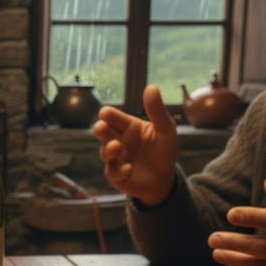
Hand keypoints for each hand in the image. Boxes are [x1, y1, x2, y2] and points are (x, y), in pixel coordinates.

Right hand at [92, 85, 178, 206]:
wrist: (165, 178)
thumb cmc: (164, 150)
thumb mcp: (165, 128)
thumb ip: (156, 110)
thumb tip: (151, 87)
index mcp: (127, 127)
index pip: (113, 117)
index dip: (107, 115)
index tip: (105, 113)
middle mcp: (118, 141)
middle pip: (103, 133)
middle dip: (100, 129)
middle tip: (100, 127)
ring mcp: (116, 159)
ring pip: (105, 153)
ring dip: (109, 150)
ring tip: (117, 147)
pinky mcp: (117, 176)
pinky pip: (113, 173)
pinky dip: (120, 170)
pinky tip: (129, 168)